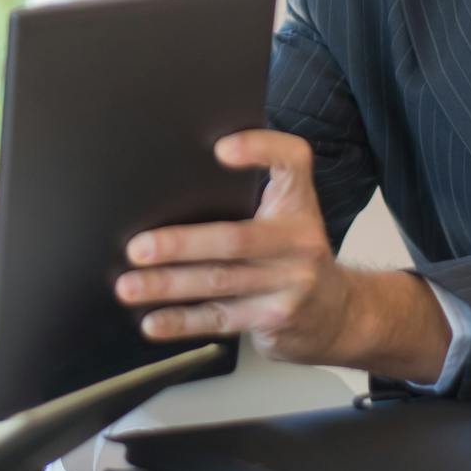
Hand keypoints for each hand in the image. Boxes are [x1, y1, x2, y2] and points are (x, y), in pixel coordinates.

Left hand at [116, 130, 449, 379]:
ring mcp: (291, 284)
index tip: (220, 149)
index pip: (291, 162)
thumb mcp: (288, 216)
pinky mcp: (276, 319)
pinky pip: (221, 319)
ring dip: (168, 285)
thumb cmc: (295, 254)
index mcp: (298, 202)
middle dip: (181, 244)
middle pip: (236, 239)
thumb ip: (253, 195)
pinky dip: (183, 321)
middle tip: (138, 247)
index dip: (260, 149)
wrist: (340, 314)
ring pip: (220, 282)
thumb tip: (175, 185)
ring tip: (129, 286)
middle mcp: (300, 240)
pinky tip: (153, 321)